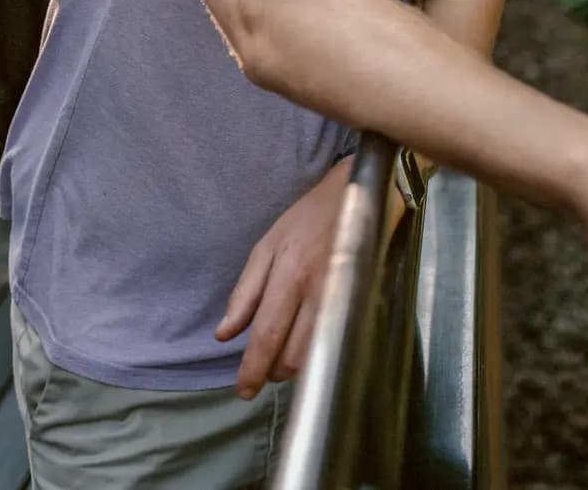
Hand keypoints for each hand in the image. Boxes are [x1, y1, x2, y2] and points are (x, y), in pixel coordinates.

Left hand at [216, 156, 360, 399]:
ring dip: (295, 368)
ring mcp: (345, 301)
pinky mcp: (363, 304)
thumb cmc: (307, 219)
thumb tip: (224, 335)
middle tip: (263, 371)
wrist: (360, 195)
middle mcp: (319, 292)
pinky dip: (320, 356)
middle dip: (273, 372)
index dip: (253, 369)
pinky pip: (337, 346)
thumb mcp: (267, 246)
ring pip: (317, 357)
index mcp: (289, 275)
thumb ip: (245, 293)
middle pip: (293, 355)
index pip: (267, 335)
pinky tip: (309, 350)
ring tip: (282, 359)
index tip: (243, 391)